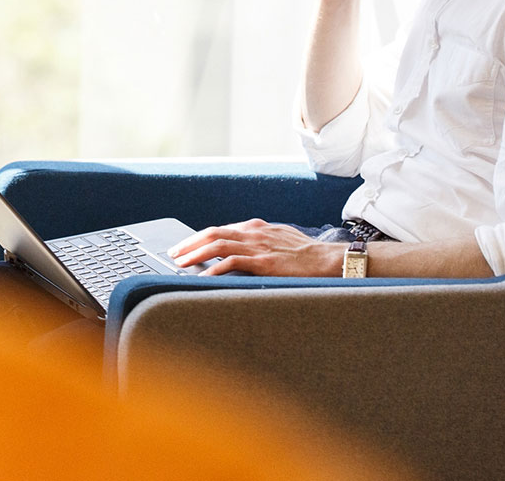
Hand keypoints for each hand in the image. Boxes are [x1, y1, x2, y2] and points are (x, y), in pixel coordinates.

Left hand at [167, 219, 338, 276]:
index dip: (200, 238)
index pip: (221, 229)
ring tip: (180, 264)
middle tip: (174, 253)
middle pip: (212, 233)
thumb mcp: (280, 240)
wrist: (330, 259)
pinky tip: (202, 277)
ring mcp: (258, 246)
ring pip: (217, 245)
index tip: (186, 246)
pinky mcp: (264, 262)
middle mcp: (254, 232)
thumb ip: (260, 243)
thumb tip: (243, 251)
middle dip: (189, 243)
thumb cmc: (308, 254)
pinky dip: (214, 269)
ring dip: (195, 254)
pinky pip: (232, 263)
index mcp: (257, 227)